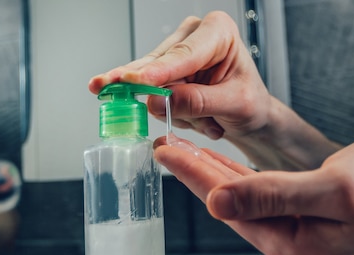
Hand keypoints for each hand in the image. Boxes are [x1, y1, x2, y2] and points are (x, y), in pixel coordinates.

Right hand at [90, 12, 269, 139]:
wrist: (251, 115)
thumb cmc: (251, 102)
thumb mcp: (235, 104)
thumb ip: (199, 103)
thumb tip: (160, 102)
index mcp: (217, 32)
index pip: (182, 54)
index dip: (155, 71)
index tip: (132, 81)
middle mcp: (191, 37)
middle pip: (155, 64)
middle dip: (151, 91)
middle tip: (102, 86)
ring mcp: (174, 55)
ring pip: (149, 85)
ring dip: (174, 112)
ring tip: (208, 122)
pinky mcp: (163, 74)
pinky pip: (151, 97)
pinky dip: (171, 114)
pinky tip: (197, 120)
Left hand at [154, 133, 353, 254]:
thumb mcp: (336, 188)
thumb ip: (275, 195)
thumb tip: (219, 203)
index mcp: (297, 250)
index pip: (232, 209)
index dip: (196, 177)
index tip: (167, 153)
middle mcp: (293, 248)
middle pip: (230, 205)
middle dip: (196, 174)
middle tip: (165, 147)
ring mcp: (296, 234)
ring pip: (241, 198)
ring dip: (211, 172)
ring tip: (182, 150)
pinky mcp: (301, 217)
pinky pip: (259, 193)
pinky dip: (237, 174)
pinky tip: (218, 162)